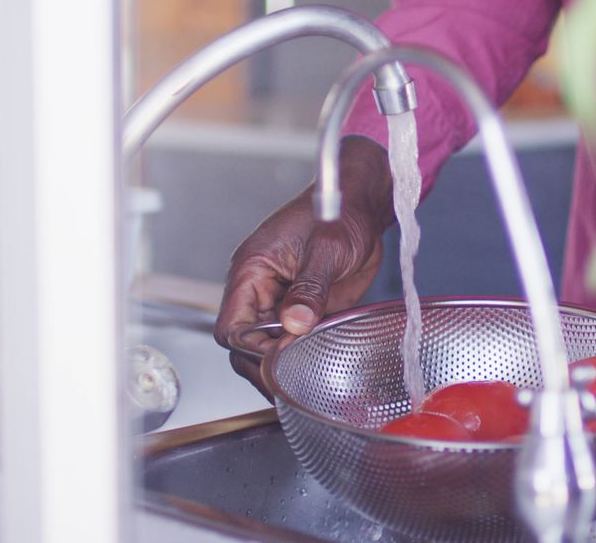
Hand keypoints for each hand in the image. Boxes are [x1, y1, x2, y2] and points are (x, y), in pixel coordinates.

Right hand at [214, 137, 392, 399]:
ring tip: (304, 388)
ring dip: (283, 369)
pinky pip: (296, 345)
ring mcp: (282, 305)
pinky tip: (317, 376)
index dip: (250, 348)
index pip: (232, 326)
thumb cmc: (338, 213)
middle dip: (265, 367)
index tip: (279, 358)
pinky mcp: (306, 312)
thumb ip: (309, 288)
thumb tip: (294, 324)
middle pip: (245, 346)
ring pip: (269, 350)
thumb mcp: (326, 249)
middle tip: (292, 384)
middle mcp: (261, 293)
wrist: (363, 208)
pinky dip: (304, 362)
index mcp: (251, 273)